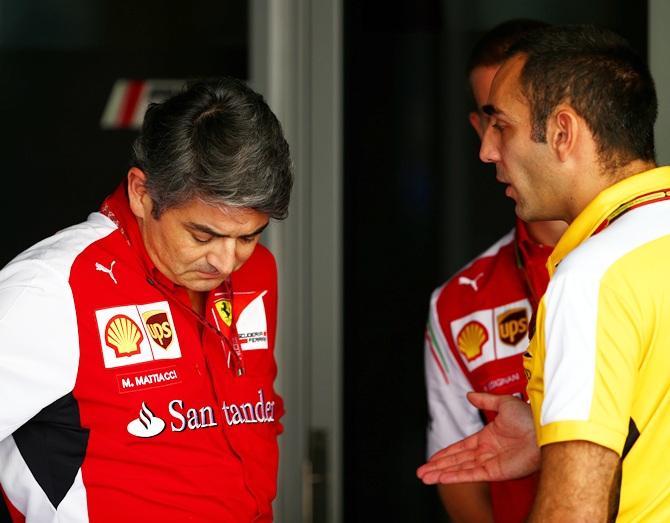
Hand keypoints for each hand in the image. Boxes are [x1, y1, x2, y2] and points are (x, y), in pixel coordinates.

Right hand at [417, 392, 539, 484]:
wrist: (544, 430)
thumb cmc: (530, 417)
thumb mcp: (504, 402)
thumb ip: (485, 400)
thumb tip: (469, 395)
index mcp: (488, 437)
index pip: (460, 447)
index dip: (445, 453)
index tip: (432, 459)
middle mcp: (487, 452)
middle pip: (456, 460)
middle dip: (438, 467)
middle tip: (421, 472)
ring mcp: (491, 463)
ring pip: (460, 469)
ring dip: (441, 473)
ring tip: (424, 477)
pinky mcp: (496, 471)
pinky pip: (471, 474)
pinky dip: (456, 476)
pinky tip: (442, 478)